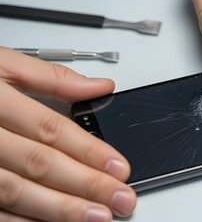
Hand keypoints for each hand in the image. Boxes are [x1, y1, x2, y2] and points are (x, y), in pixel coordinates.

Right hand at [0, 47, 135, 221]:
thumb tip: (99, 87)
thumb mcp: (0, 64)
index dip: (89, 151)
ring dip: (59, 209)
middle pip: (39, 165)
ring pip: (14, 192)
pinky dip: (21, 220)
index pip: (51, 130)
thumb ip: (52, 78)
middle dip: (85, 185)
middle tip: (120, 199)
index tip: (119, 167)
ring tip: (95, 217)